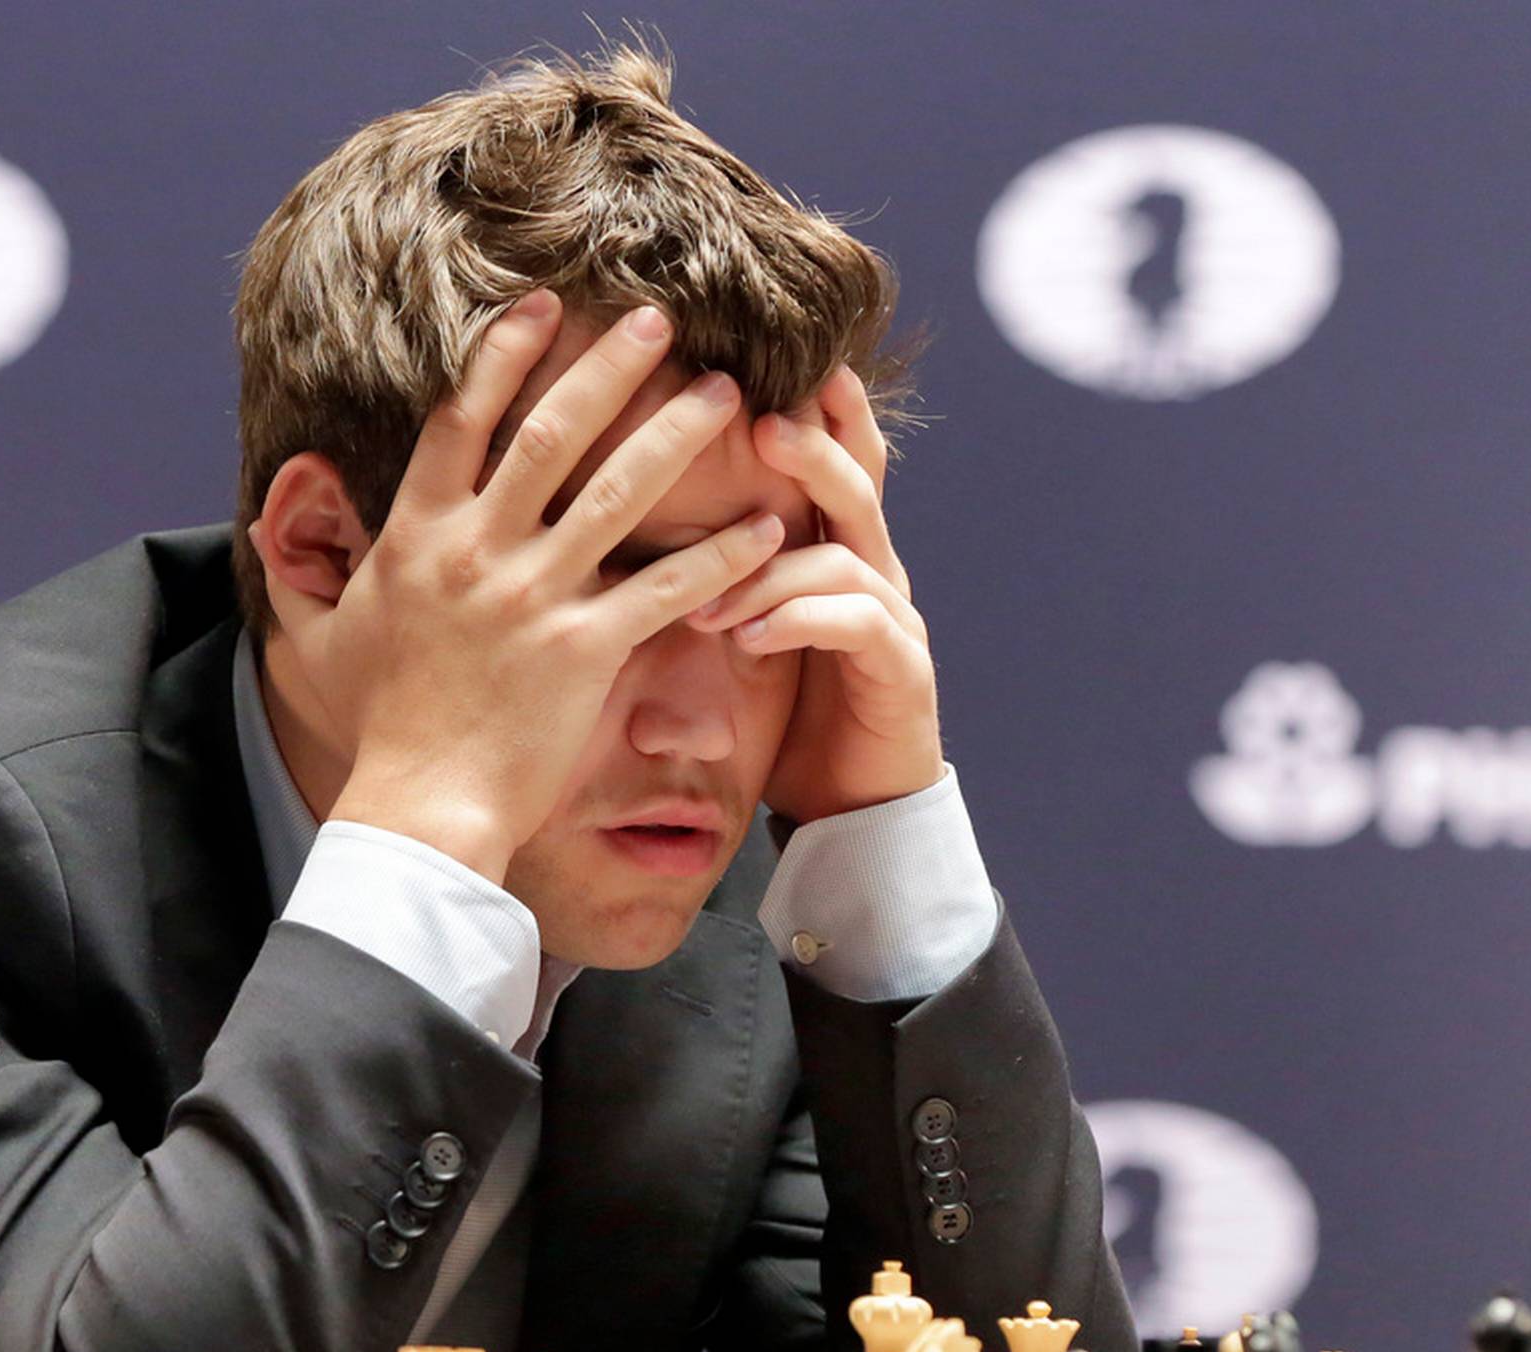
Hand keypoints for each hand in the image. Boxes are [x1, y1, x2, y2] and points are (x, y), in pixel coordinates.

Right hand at [309, 292, 786, 882]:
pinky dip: (720, 556)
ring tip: (725, 394)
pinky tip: (766, 525)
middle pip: (552, 434)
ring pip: (617, 494)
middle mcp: (477, 550)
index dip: (504, 356)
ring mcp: (533, 597)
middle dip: (609, 369)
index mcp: (417, 535)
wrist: (419, 803)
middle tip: (660, 320)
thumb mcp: (322, 634)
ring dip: (675, 436)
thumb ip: (303, 566)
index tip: (544, 306)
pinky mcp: (585, 649)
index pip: (462, 420)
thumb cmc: (378, 724)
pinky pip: (666, 588)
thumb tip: (270, 512)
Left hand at [686, 364, 942, 823]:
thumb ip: (717, 585)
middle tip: (760, 424)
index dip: (820, 412)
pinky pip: (857, 625)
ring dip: (769, 570)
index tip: (774, 364)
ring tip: (707, 596)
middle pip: (856, 486)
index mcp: (839, 554)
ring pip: (846, 556)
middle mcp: (876, 572)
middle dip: (811, 450)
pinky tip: (749, 637)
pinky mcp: (902, 671)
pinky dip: (798, 622)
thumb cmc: (792, 719)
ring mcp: (896, 619)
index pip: (837, 464)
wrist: (856, 808)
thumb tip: (628, 543)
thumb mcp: (747, 640)